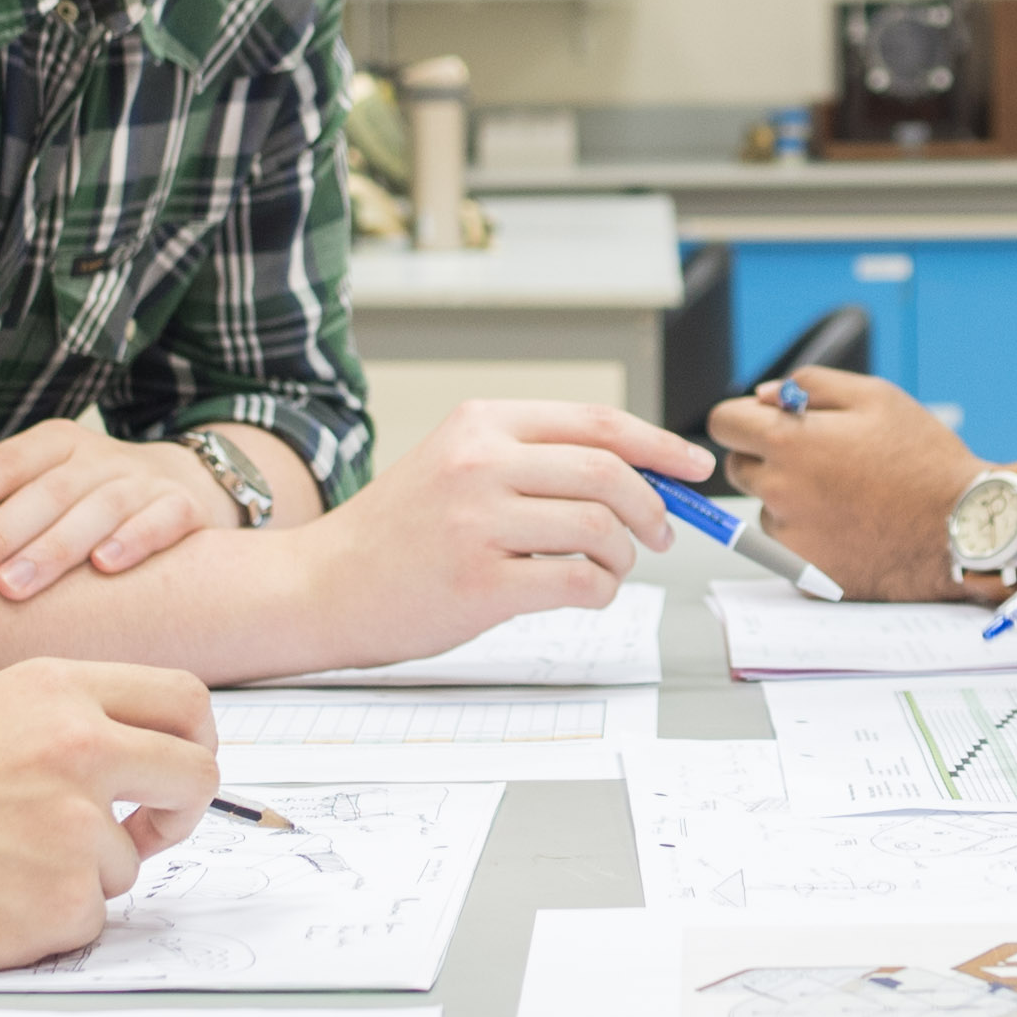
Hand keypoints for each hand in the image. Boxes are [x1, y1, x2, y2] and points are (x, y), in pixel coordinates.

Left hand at [0, 416, 250, 603]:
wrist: (185, 482)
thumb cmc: (90, 491)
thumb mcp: (37, 478)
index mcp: (52, 445)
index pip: (0, 466)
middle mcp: (95, 458)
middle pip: (41, 493)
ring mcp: (140, 482)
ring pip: (95, 510)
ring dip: (52, 549)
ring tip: (12, 586)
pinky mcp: (181, 508)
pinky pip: (158, 522)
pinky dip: (133, 541)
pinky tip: (105, 566)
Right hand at [0, 656, 222, 982]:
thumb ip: (63, 724)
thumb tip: (138, 759)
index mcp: (56, 690)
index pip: (183, 700)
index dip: (193, 740)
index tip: (173, 769)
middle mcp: (79, 749)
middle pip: (195, 775)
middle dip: (182, 811)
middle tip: (151, 830)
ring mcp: (77, 829)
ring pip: (129, 860)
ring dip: (82, 872)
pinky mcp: (64, 902)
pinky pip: (89, 914)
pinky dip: (47, 917)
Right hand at [302, 397, 706, 658]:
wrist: (322, 585)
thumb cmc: (398, 534)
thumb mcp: (458, 465)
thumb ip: (535, 461)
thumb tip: (638, 476)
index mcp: (481, 423)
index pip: (597, 422)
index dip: (659, 445)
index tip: (694, 466)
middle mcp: (480, 463)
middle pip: (610, 473)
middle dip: (654, 507)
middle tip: (661, 535)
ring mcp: (477, 523)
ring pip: (601, 530)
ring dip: (625, 557)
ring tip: (611, 569)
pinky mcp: (479, 583)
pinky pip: (577, 582)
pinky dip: (600, 591)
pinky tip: (585, 593)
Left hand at [697, 367, 983, 600]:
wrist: (963, 528)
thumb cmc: (924, 459)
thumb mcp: (876, 397)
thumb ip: (810, 385)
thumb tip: (764, 394)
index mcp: (790, 442)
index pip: (723, 422)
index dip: (746, 417)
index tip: (768, 422)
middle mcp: (779, 492)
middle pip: (738, 467)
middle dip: (765, 456)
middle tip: (818, 458)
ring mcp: (790, 538)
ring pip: (764, 508)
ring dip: (787, 499)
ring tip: (846, 495)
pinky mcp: (804, 573)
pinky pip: (788, 545)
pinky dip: (809, 535)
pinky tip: (851, 526)